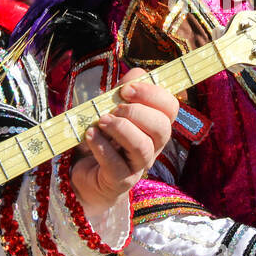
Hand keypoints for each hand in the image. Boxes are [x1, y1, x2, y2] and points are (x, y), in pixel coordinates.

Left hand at [69, 68, 178, 216]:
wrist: (85, 171)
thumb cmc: (104, 136)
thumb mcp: (112, 107)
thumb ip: (125, 90)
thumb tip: (136, 75)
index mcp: (155, 125)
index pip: (171, 107)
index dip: (152, 95)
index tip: (126, 89)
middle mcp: (153, 146)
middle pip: (162, 128)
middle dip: (137, 112)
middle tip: (115, 108)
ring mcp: (137, 166)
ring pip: (143, 147)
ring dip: (121, 129)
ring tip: (101, 121)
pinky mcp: (120, 181)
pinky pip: (117, 165)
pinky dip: (102, 146)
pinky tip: (90, 135)